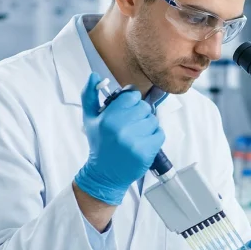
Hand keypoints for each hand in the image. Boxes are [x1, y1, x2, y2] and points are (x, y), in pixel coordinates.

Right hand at [74, 73, 164, 205]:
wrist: (104, 174)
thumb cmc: (99, 143)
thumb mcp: (90, 118)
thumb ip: (90, 95)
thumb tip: (95, 75)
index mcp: (108, 117)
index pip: (132, 95)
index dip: (130, 102)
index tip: (125, 111)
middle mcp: (121, 128)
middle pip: (144, 107)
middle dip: (139, 114)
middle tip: (129, 126)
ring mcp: (135, 140)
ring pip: (153, 120)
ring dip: (147, 126)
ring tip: (134, 136)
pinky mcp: (146, 151)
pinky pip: (160, 133)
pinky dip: (154, 137)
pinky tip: (142, 143)